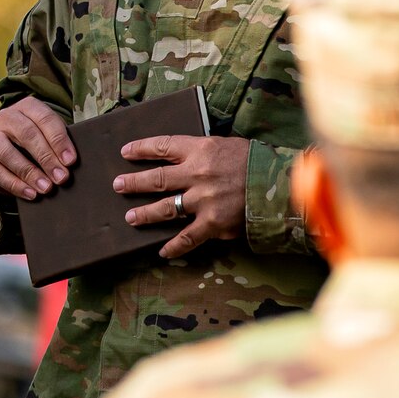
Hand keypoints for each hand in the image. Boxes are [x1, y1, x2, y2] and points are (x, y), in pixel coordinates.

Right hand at [0, 99, 75, 201]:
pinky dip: (14, 185)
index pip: (44, 118)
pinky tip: (30, 194)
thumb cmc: (37, 140)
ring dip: (29, 173)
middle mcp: (6, 117)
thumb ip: (58, 144)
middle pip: (26, 134)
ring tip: (46, 188)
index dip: (58, 140)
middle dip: (46, 158)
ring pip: (7, 152)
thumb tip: (69, 164)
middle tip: (61, 177)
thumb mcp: (48, 134)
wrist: (6, 143)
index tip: (70, 161)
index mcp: (27, 106)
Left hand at [114, 135, 250, 258]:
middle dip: (134, 183)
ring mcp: (204, 200)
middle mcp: (197, 174)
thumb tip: (177, 157)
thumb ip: (201, 152)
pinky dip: (174, 246)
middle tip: (117, 186)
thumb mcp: (225, 145)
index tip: (125, 151)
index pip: (162, 146)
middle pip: (156, 179)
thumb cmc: (255, 162)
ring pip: (165, 208)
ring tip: (130, 218)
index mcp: (200, 149)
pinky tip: (162, 251)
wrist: (281, 185)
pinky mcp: (214, 223)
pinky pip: (187, 237)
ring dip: (145, 214)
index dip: (141, 149)